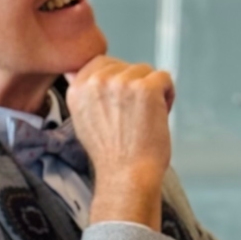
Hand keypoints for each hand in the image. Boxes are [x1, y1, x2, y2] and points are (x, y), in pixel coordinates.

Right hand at [65, 56, 174, 228]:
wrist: (127, 176)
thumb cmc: (111, 154)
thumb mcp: (82, 119)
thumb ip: (82, 93)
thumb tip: (73, 71)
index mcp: (77, 88)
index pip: (102, 63)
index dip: (116, 83)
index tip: (118, 108)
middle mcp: (95, 82)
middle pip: (126, 66)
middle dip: (134, 86)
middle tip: (130, 117)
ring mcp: (121, 82)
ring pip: (146, 71)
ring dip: (151, 92)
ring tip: (143, 119)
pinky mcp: (146, 87)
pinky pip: (164, 77)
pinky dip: (167, 96)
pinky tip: (157, 116)